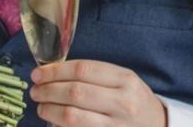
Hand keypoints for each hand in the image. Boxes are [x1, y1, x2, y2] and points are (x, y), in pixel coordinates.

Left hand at [30, 60, 167, 126]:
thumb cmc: (134, 100)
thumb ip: (94, 75)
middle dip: (48, 90)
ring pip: (72, 117)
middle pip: (75, 93)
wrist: (158, 126)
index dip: (56, 71)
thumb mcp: (123, 80)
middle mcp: (123, 103)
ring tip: (41, 107)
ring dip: (50, 111)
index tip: (39, 73)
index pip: (83, 71)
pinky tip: (53, 123)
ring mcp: (116, 126)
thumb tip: (53, 73)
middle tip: (35, 90)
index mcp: (126, 80)